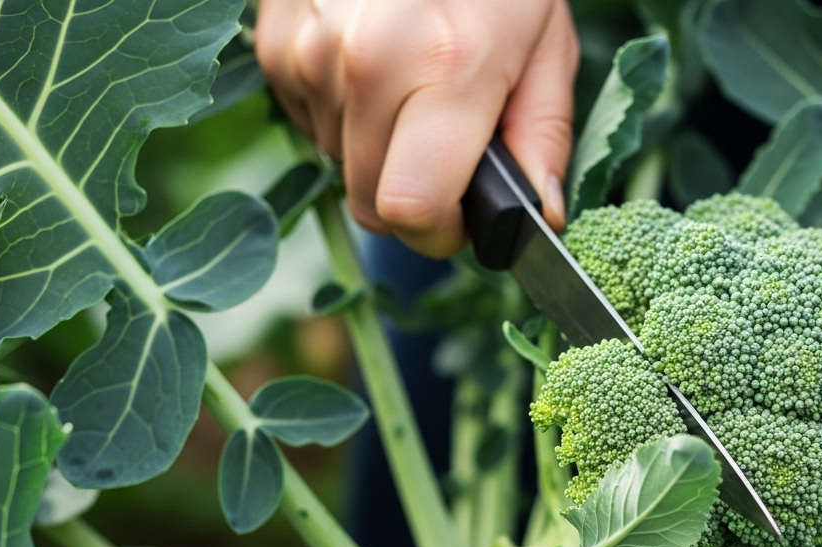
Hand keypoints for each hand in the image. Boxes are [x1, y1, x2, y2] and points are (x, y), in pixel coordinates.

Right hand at [256, 0, 577, 255]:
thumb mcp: (547, 40)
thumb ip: (544, 135)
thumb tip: (539, 216)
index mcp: (447, 69)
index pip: (410, 211)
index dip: (441, 232)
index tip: (464, 215)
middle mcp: (366, 63)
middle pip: (369, 203)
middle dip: (412, 197)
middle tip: (447, 151)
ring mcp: (309, 49)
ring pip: (337, 162)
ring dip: (377, 148)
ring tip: (413, 82)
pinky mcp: (273, 39)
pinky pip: (307, 119)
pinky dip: (341, 110)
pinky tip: (373, 60)